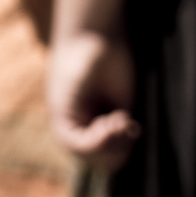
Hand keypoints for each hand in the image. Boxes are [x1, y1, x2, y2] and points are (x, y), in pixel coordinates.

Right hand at [47, 29, 141, 169]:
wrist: (95, 37)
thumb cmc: (79, 59)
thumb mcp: (71, 88)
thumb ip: (74, 114)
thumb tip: (83, 142)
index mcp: (64, 123)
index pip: (79, 150)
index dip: (96, 145)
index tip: (111, 123)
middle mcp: (82, 127)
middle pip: (96, 158)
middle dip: (111, 146)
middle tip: (121, 123)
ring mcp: (100, 123)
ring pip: (113, 154)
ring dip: (122, 145)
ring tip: (126, 123)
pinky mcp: (118, 115)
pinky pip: (124, 141)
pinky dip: (129, 137)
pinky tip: (131, 123)